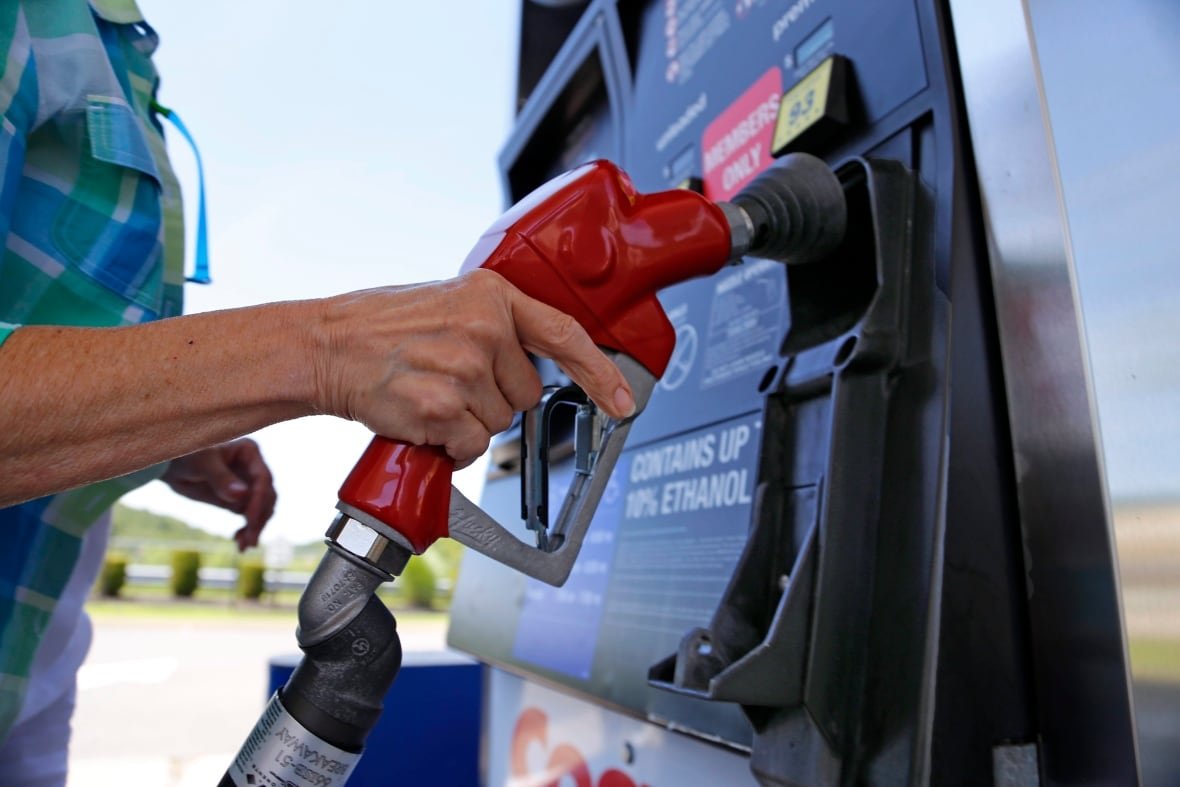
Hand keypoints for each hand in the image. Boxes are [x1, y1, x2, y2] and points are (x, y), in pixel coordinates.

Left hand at [162, 439, 275, 550]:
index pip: (262, 479)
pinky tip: (239, 542)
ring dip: (256, 527)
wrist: (171, 467)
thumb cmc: (186, 456)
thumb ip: (221, 478)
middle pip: (267, 496)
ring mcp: (249, 484)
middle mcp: (254, 468)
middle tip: (250, 540)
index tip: (250, 520)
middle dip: (259, 518)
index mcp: (250, 452)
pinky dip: (248, 530)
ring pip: (262, 509)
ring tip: (244, 545)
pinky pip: (251, 517)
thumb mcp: (201, 464)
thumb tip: (242, 495)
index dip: (259, 500)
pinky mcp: (241, 500)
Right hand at [313, 269, 635, 465]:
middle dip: (494, 398)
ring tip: (429, 392)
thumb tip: (533, 360)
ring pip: (497, 423)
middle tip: (449, 380)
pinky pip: (470, 446)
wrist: (325, 346)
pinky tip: (422, 419)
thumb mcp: (447, 302)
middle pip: (526, 393)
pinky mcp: (443, 406)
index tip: (624, 400)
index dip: (601, 373)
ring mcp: (465, 367)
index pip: (564, 335)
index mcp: (491, 295)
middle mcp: (484, 327)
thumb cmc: (379, 327)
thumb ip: (493, 323)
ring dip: (466, 421)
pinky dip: (450, 446)